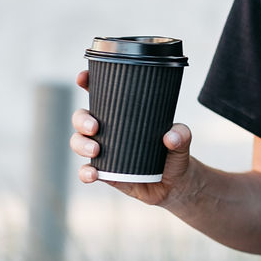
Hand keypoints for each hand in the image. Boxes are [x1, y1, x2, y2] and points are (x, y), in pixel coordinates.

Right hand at [70, 69, 193, 207]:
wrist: (174, 183)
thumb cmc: (174, 152)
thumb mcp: (182, 139)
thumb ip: (181, 134)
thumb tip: (170, 137)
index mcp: (122, 113)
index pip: (100, 93)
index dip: (87, 82)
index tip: (83, 78)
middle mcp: (108, 129)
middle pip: (81, 117)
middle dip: (81, 119)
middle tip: (95, 127)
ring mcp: (102, 150)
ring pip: (78, 142)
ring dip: (81, 144)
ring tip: (96, 151)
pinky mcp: (103, 172)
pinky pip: (86, 171)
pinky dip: (85, 173)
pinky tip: (93, 174)